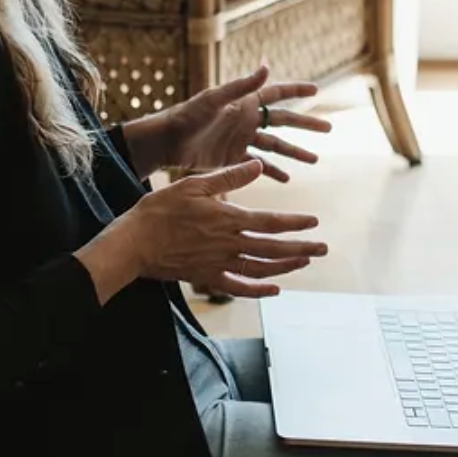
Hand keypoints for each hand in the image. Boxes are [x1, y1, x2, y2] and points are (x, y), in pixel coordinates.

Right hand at [101, 159, 326, 298]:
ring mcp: (219, 264)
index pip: (270, 222)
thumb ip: (228, 177)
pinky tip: (274, 289)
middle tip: (323, 249)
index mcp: (228, 219)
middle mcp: (229, 244)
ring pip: (261, 268)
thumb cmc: (161, 210)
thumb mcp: (194, 184)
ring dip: (286, 266)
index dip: (295, 223)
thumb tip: (257, 166)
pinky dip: (259, 290)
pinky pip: (238, 287)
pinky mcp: (206, 277)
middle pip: (273, 248)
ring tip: (304, 262)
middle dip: (301, 248)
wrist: (134, 242)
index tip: (314, 222)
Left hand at [140, 65, 331, 182]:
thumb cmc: (188, 115)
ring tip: (315, 159)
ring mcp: (241, 140)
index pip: (276, 93)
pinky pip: (259, 165)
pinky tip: (287, 179)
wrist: (167, 141)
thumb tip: (266, 64)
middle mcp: (247, 120)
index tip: (317, 90)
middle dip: (306, 124)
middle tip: (329, 128)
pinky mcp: (233, 158)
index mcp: (244, 102)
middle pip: (283, 121)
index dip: (296, 90)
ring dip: (294, 152)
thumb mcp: (216, 98)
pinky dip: (273, 172)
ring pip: (275, 146)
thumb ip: (242, 85)